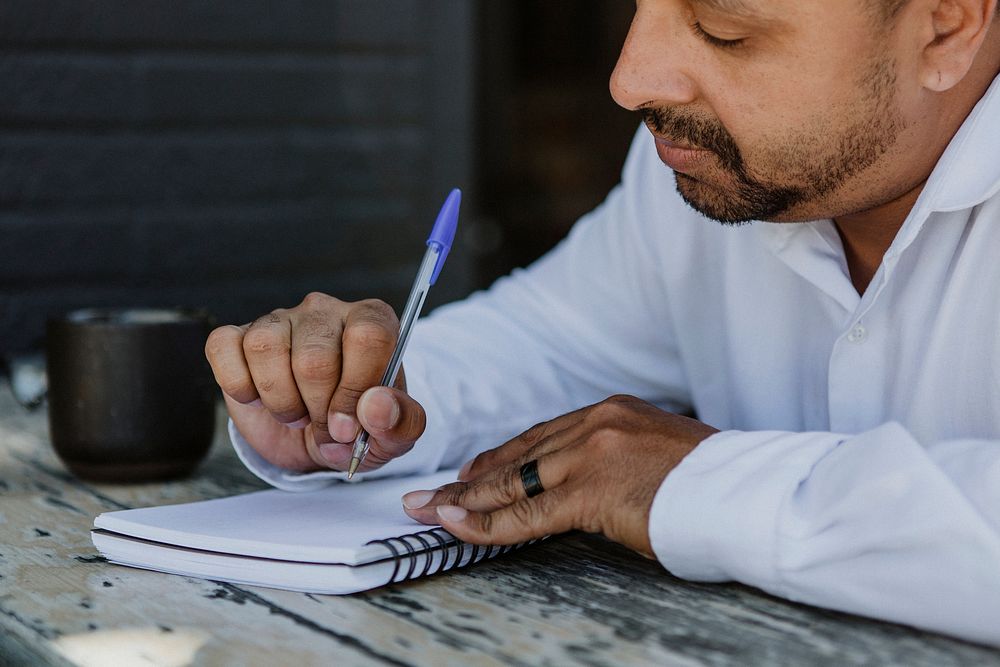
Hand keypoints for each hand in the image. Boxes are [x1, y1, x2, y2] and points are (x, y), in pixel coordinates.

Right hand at [204, 292, 426, 472]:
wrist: (312, 441)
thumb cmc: (356, 428)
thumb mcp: (392, 436)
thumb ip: (401, 422)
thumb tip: (376, 405)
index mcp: (372, 323)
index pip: (369, 336)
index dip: (356, 388)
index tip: (348, 425)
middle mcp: (326, 311)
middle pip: (315, 357)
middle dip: (317, 408)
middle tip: (322, 426)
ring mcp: (280, 319)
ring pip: (267, 349)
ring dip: (280, 400)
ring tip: (295, 413)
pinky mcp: (238, 335)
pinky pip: (225, 348)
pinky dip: (239, 386)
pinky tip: (259, 398)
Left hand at [401, 395, 717, 556]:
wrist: (747, 491)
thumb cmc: (712, 481)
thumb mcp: (658, 452)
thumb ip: (617, 458)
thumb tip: (590, 483)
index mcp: (612, 411)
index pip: (541, 435)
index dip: (501, 457)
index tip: (473, 470)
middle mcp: (597, 422)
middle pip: (519, 452)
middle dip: (472, 475)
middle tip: (434, 490)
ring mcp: (593, 453)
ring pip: (513, 480)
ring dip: (465, 497)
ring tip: (429, 508)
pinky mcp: (594, 489)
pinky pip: (526, 512)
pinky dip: (486, 520)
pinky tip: (458, 523)